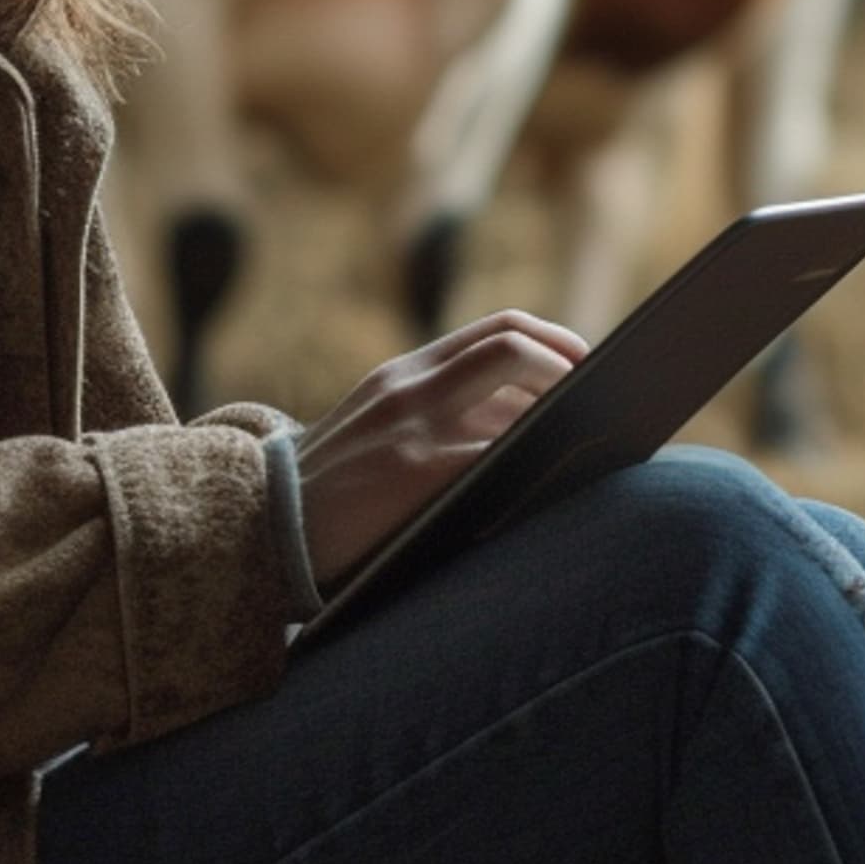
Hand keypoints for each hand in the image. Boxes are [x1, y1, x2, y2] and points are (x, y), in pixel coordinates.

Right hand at [291, 309, 588, 587]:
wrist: (259, 533)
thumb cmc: (333, 496)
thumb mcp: (376, 433)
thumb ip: (438, 417)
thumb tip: (531, 424)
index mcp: (403, 375)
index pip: (496, 330)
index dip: (553, 340)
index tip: (585, 365)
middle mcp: (410, 387)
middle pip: (514, 342)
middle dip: (570, 364)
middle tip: (604, 398)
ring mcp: (414, 427)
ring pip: (517, 389)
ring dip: (566, 410)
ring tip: (595, 437)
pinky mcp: (417, 473)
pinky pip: (500, 452)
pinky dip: (540, 460)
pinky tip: (560, 481)